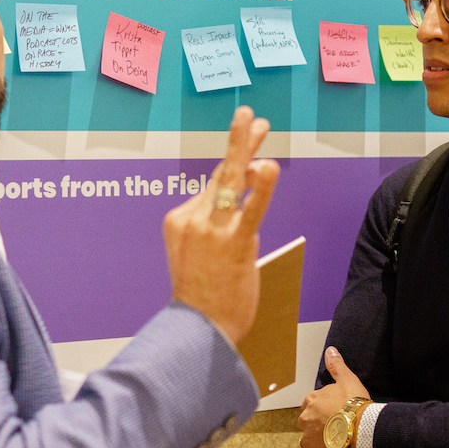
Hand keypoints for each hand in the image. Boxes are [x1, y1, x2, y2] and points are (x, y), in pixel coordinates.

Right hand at [163, 106, 278, 343]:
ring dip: (245, 149)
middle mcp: (193, 218)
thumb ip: (211, 225)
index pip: (211, 188)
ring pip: (232, 181)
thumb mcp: (193, 254)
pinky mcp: (234, 243)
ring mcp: (212, 229)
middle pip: (221, 173)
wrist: (198, 331)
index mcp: (180, 220)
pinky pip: (250, 209)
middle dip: (238, 142)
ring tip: (259, 125)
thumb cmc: (202, 297)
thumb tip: (235, 201)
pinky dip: (262, 188)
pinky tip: (269, 167)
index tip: (251, 153)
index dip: (233, 169)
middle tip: (248, 116)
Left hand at [298, 347, 370, 447]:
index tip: (334, 411)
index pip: (310, 404)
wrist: (360, 427)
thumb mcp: (347, 379)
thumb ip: (336, 366)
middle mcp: (306, 420)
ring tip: (333, 443)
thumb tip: (330, 350)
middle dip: (318, 425)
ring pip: (308, 442)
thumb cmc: (354, 403)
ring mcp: (309, 439)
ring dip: (317, 443)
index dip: (322, 408)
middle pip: (308, 423)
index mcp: (311, 401)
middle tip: (335, 427)